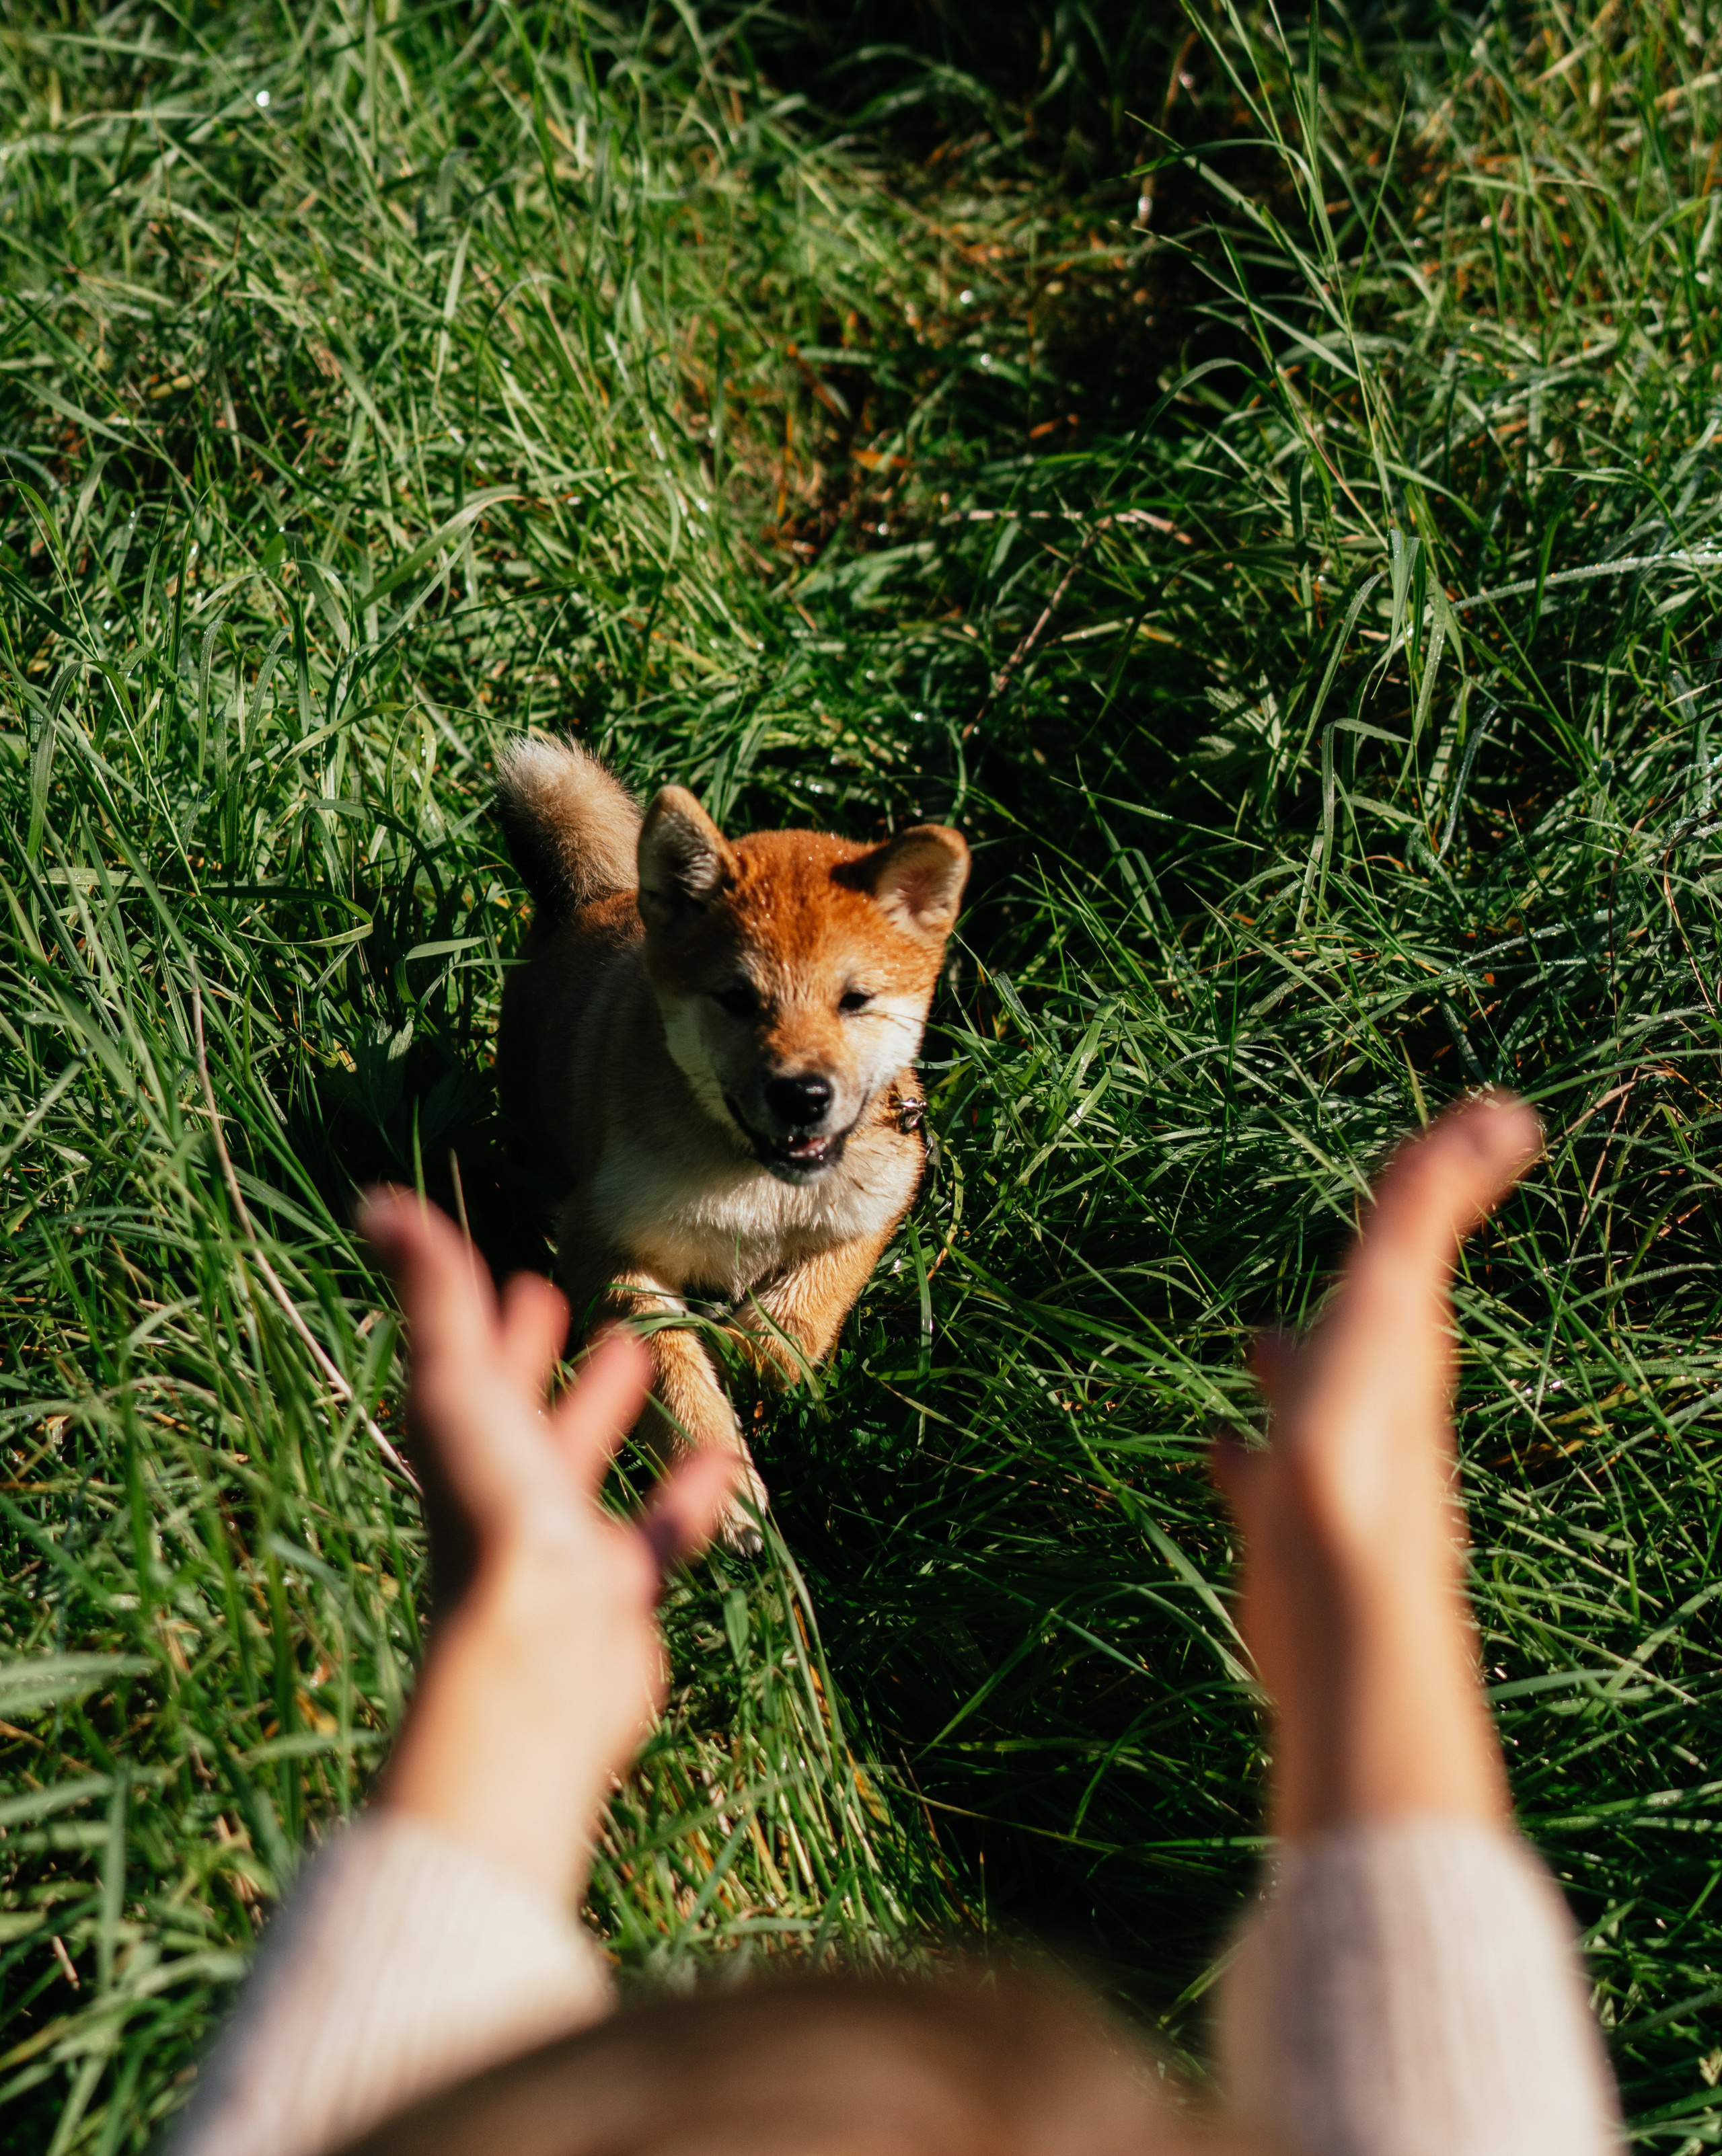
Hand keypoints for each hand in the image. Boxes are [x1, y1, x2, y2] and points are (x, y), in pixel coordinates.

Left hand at [358, 1191, 738, 1902]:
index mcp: (457, 1443)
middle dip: (538, 1361)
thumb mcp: (454, 1385)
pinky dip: (687, 1493)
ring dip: (608, 1414)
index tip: (515, 1279)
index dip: (485, 1318)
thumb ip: (431, 1294)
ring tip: (647, 1361)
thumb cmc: (487, 1514)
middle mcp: (500, 1490)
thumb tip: (376, 1203)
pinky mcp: (615, 1590)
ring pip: (582, 1466)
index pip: (468, 1364)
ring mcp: (557, 1541)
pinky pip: (657, 1530)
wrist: (536, 1651)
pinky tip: (727, 1458)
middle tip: (572, 1307)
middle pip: (518, 1413)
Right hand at [1215, 1092, 1541, 1837]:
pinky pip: (1259, 1481)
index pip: (1403, 1269)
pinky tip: (1219, 1456)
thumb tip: (1510, 1112)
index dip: (1410, 1220)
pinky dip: (1243, 1456)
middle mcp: (1374, 1410)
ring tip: (1254, 1349)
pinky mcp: (1283, 1535)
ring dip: (1285, 1375)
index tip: (1412, 1186)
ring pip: (1305, 1405)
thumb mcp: (1393, 1301)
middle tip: (1322, 1272)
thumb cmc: (1364, 1446)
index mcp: (1400, 1351)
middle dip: (1340, 1306)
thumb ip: (1431, 1206)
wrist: (1340, 1601)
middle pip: (1356, 1340)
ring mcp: (1326, 1474)